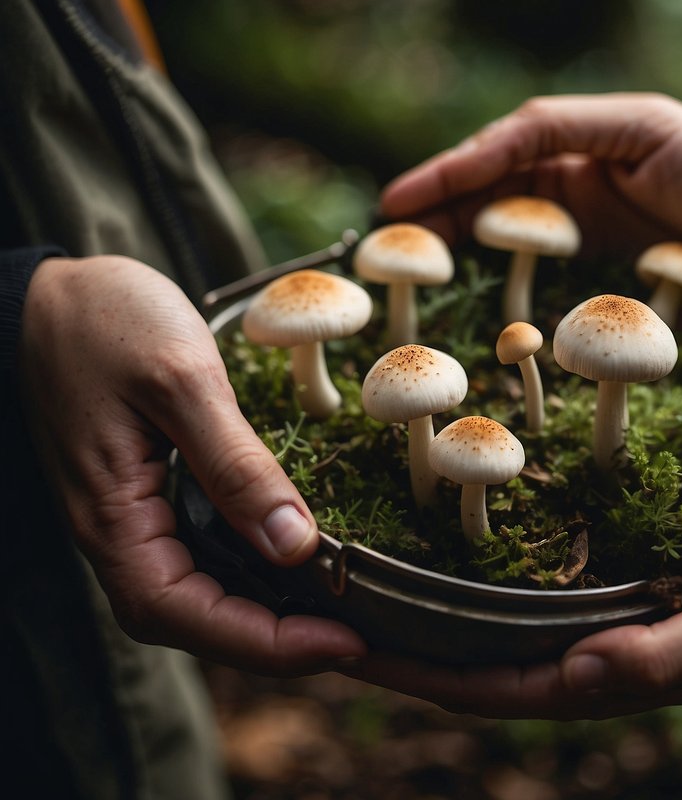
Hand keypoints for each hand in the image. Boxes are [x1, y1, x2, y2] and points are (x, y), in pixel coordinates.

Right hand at [19, 255, 366, 673]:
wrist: (53, 292)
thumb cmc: (105, 322)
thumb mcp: (180, 381)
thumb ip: (234, 464)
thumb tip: (295, 546)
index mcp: (113, 518)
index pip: (186, 614)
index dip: (266, 643)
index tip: (344, 643)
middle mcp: (125, 536)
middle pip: (203, 622)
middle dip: (284, 645)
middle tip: (371, 642)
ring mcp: (142, 521)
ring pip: (210, 596)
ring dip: (279, 617)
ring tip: (356, 619)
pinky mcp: (162, 500)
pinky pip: (213, 556)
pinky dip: (264, 573)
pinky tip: (315, 568)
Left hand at [349, 516, 681, 717]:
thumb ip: (659, 657)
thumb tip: (577, 675)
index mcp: (606, 680)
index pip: (483, 686)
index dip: (409, 671)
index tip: (337, 642)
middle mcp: (590, 656)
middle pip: (470, 656)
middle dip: (399, 637)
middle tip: (323, 596)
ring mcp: (601, 619)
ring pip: (493, 617)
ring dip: (430, 599)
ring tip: (365, 563)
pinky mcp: (618, 583)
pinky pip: (532, 579)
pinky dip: (482, 563)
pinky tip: (452, 532)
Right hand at [380, 93, 681, 331]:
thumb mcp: (646, 128)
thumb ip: (562, 129)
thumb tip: (480, 156)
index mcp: (582, 164)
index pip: (494, 168)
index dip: (442, 183)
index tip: (393, 208)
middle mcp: (578, 219)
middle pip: (490, 223)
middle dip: (436, 235)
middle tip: (381, 255)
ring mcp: (592, 274)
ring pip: (512, 278)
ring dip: (464, 284)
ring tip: (413, 294)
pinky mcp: (613, 327)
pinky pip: (555, 330)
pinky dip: (517, 332)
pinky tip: (483, 335)